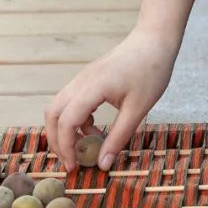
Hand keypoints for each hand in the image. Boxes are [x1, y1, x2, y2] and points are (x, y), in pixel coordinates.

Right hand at [45, 27, 178, 172]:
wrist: (154, 40)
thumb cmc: (151, 71)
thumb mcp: (138, 109)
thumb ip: (118, 137)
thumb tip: (103, 164)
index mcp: (92, 88)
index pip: (66, 122)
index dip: (66, 147)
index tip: (75, 167)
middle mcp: (80, 82)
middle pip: (53, 114)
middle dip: (57, 141)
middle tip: (72, 162)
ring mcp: (81, 78)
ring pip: (58, 107)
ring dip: (64, 129)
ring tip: (84, 147)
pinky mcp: (87, 78)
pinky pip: (70, 101)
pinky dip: (75, 119)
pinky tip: (94, 128)